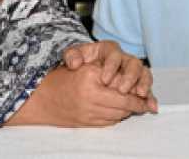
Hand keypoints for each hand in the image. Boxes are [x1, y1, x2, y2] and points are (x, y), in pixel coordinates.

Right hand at [7, 64, 152, 126]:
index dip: (137, 92)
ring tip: (136, 106)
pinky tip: (120, 112)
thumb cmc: (65, 76)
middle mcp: (90, 96)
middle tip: (148, 104)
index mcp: (91, 78)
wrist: (41, 98)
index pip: (123, 89)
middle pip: (124, 104)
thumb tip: (130, 83)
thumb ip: (110, 71)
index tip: (144, 92)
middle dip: (138, 104)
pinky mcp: (86, 123)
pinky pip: (109, 122)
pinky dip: (117, 117)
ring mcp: (88, 112)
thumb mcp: (86, 66)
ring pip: (118, 114)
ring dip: (129, 111)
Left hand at [63, 41, 156, 111]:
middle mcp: (124, 58)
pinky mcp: (138, 82)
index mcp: (110, 50)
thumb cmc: (82, 61)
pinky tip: (151, 106)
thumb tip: (74, 63)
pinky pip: (147, 88)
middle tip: (123, 90)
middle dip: (130, 77)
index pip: (114, 55)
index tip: (104, 79)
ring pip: (144, 73)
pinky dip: (150, 97)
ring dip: (144, 84)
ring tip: (140, 95)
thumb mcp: (74, 55)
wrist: (87, 68)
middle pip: (133, 63)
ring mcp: (133, 70)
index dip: (111, 67)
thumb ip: (72, 56)